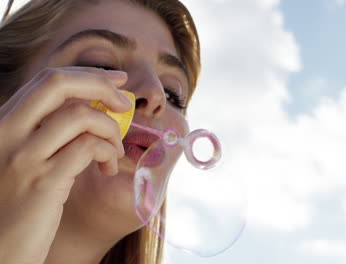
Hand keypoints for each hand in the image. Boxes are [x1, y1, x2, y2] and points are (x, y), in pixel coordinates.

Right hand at [0, 67, 131, 263]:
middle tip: (125, 103)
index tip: (117, 79)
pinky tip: (108, 167)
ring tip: (116, 151)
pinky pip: (89, 147)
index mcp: (3, 123)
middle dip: (101, 84)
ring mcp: (22, 157)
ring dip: (111, 129)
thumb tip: (93, 106)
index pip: (47, 80)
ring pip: (80, 115)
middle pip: (57, 83)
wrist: (1, 249)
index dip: (88, 75)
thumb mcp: (25, 158)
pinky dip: (109, 152)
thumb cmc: (19, 203)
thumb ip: (46, 131)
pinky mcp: (42, 182)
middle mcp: (6, 132)